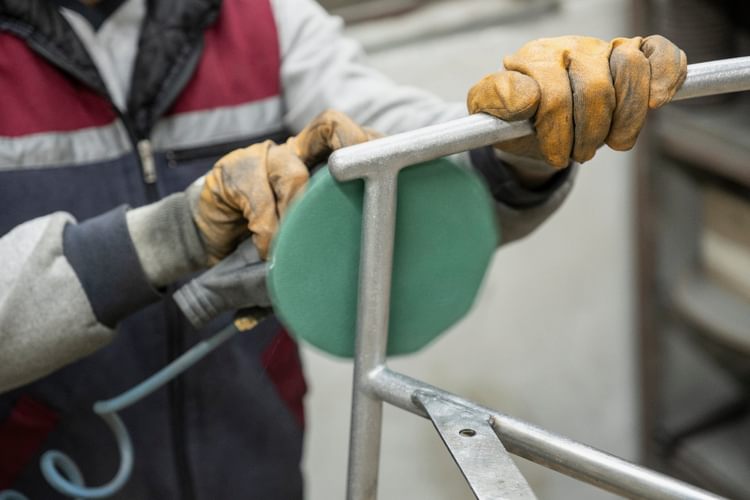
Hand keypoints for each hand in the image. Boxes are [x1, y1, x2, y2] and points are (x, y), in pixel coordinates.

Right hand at [193, 110, 378, 262]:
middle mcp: (299, 149)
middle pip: (331, 125)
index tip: (393, 173)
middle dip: (349, 148)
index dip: (375, 148)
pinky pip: (258, 191)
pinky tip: (266, 248)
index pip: (359, 138)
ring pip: (292, 167)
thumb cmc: (275, 239)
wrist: (215, 241)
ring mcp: (266, 156)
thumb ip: (339, 230)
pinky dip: (266, 226)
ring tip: (296, 243)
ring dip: (297, 210)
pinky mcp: (234, 170)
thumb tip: (378, 255)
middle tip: (354, 188)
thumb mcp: (314, 233)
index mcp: (325, 160)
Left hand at [467, 35, 686, 168]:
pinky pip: (658, 52)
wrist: (536, 126)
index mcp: (532, 59)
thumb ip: (494, 101)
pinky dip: (666, 74)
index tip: (555, 155)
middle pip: (595, 88)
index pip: (553, 93)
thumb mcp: (490, 115)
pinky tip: (658, 100)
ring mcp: (603, 49)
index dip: (557, 131)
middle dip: (589, 133)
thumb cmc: (516, 121)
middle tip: (579, 154)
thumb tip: (524, 99)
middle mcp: (569, 48)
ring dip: (626, 118)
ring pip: (630, 69)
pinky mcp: (633, 54)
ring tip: (611, 142)